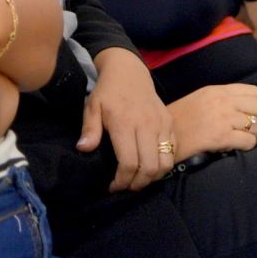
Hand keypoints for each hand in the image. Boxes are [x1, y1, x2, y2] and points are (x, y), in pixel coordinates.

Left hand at [79, 49, 174, 191]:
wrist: (129, 71)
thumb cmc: (108, 91)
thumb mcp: (92, 107)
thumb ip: (89, 129)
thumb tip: (83, 149)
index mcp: (124, 123)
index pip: (129, 163)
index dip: (121, 181)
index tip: (112, 187)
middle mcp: (146, 126)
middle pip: (149, 168)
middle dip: (137, 184)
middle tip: (126, 186)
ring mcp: (161, 124)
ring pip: (165, 163)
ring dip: (153, 177)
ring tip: (139, 179)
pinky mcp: (170, 123)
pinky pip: (173, 151)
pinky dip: (164, 164)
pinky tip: (150, 166)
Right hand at [166, 84, 256, 160]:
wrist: (160, 136)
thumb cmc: (179, 121)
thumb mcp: (200, 100)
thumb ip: (221, 100)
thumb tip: (244, 110)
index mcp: (217, 91)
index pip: (254, 92)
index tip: (253, 118)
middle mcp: (222, 101)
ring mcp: (222, 118)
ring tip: (246, 142)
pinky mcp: (220, 137)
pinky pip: (250, 141)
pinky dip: (248, 147)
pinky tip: (236, 148)